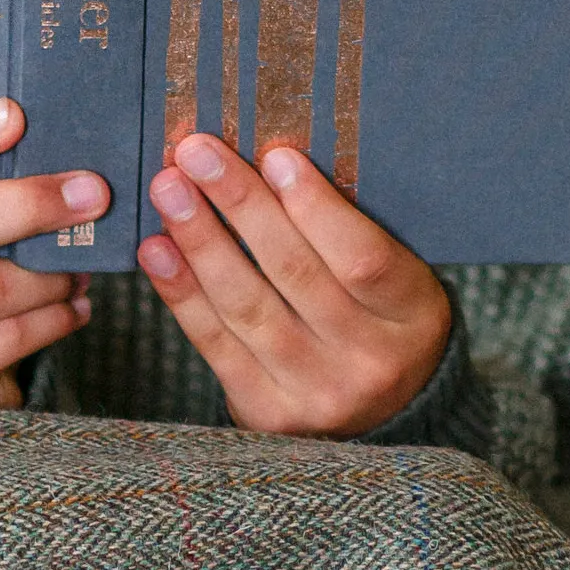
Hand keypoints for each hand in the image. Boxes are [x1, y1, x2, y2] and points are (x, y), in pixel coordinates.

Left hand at [139, 137, 451, 437]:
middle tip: (197, 153)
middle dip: (241, 205)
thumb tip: (270, 163)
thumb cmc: (381, 322)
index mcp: (411, 316)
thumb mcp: (394, 277)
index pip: (363, 258)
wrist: (382, 416)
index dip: (315, 207)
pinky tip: (157, 250)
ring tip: (168, 191)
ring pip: (248, 308)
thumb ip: (347, 230)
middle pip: (296, 274)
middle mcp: (368, 363)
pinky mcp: (269, 415)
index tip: (274, 157)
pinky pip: (217, 346)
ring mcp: (316, 394)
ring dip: (201, 242)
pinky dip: (183, 294)